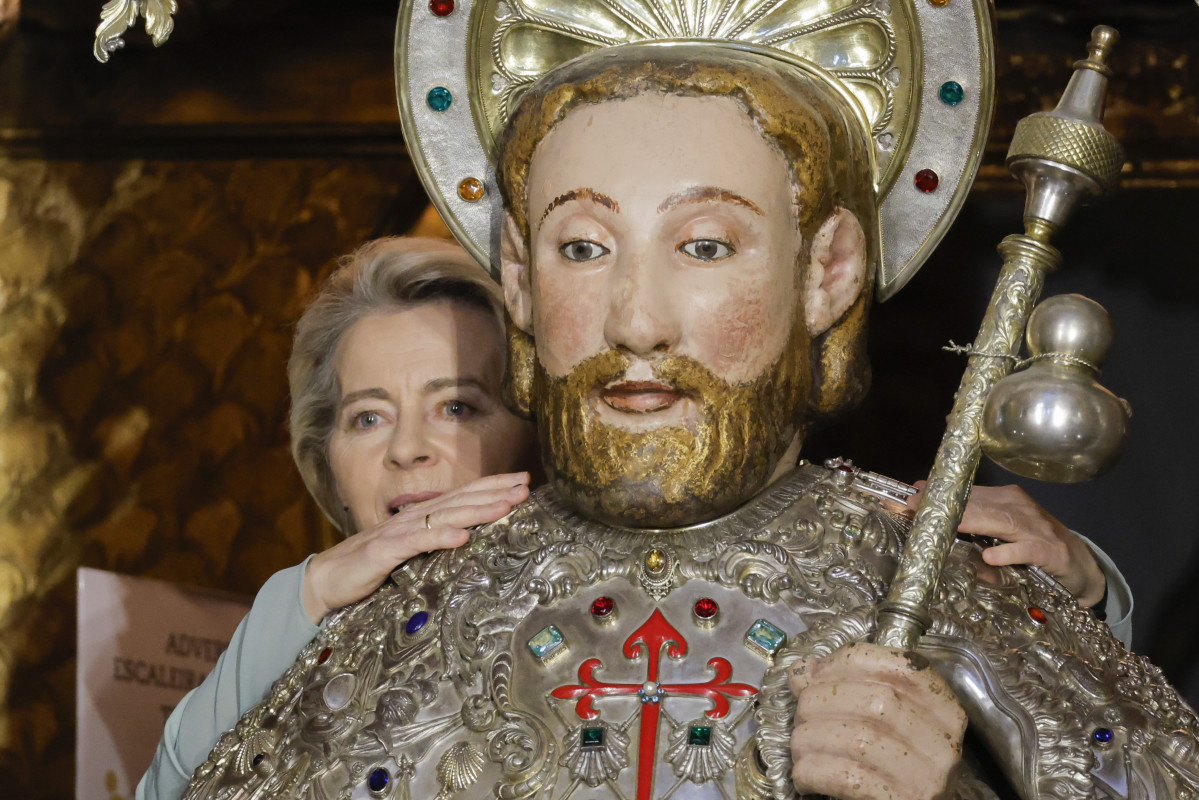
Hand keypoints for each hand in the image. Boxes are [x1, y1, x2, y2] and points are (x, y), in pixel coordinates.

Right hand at [300, 472, 530, 622]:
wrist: (327, 580)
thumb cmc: (371, 566)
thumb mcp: (411, 552)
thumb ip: (435, 542)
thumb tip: (471, 537)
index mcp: (422, 517)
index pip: (464, 495)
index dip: (493, 486)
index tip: (523, 481)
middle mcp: (414, 518)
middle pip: (461, 500)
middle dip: (495, 492)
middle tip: (525, 486)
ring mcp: (399, 532)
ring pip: (445, 516)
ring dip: (477, 509)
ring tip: (505, 506)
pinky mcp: (385, 551)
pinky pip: (417, 542)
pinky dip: (440, 537)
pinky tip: (463, 536)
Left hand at [790, 642, 966, 799]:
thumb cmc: (891, 765)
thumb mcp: (880, 723)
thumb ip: (845, 689)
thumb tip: (803, 669)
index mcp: (942, 708)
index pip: (899, 666)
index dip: (847, 663)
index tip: (815, 673)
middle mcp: (943, 740)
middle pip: (876, 700)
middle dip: (823, 700)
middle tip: (801, 713)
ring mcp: (928, 776)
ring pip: (859, 739)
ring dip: (812, 737)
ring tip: (799, 744)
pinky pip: (850, 779)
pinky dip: (815, 771)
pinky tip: (803, 773)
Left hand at [906, 482, 1104, 606]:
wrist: (1080, 565)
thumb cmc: (1036, 543)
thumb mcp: (1003, 528)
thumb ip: (973, 519)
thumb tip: (932, 512)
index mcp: (1006, 499)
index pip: (968, 492)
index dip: (938, 494)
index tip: (910, 496)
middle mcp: (1019, 508)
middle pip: (978, 504)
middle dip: (946, 506)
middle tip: (915, 508)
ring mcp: (1034, 528)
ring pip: (999, 522)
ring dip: (970, 522)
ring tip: (946, 525)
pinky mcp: (1048, 551)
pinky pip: (1024, 550)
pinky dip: (1007, 553)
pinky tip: (989, 557)